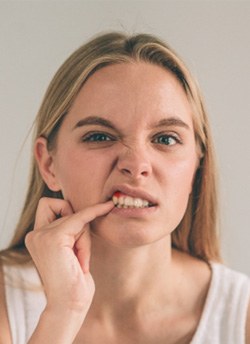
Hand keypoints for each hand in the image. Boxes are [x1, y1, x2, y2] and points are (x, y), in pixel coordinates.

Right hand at [25, 197, 113, 314]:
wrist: (69, 305)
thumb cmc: (73, 282)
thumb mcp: (69, 251)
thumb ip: (68, 232)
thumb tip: (84, 211)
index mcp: (36, 237)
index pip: (49, 206)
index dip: (66, 206)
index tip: (86, 204)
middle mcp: (35, 235)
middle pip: (64, 209)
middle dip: (78, 226)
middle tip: (78, 253)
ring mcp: (42, 236)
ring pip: (75, 217)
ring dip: (84, 238)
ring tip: (80, 261)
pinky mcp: (54, 238)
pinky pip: (81, 217)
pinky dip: (94, 212)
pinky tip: (106, 207)